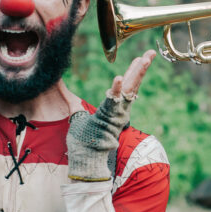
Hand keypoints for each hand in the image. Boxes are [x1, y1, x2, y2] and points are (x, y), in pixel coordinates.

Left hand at [66, 50, 155, 181]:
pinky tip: (118, 77)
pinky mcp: (109, 118)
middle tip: (150, 52)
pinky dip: (116, 90)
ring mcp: (116, 113)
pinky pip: (113, 102)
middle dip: (142, 68)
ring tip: (142, 58)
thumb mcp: (76, 116)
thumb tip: (60, 90)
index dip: (134, 71)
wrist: (84, 158)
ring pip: (129, 90)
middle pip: (133, 84)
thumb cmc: (83, 140)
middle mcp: (119, 109)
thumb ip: (72, 102)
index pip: (128, 85)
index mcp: (115, 107)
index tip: (141, 58)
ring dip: (136, 74)